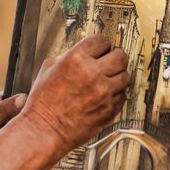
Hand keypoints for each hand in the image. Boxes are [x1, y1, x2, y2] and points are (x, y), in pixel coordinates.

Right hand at [20, 35, 129, 157]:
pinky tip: (103, 96)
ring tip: (106, 80)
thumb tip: (84, 52)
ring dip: (117, 77)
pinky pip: (122, 96)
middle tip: (109, 62)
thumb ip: (69, 56)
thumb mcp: (48, 68)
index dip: (101, 44)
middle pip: (120, 56)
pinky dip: (115, 95)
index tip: (101, 49)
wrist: (45, 130)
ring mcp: (103, 93)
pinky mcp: (109, 109)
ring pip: (125, 76)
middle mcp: (92, 74)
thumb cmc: (43, 102)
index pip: (102, 40)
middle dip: (114, 57)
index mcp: (76, 59)